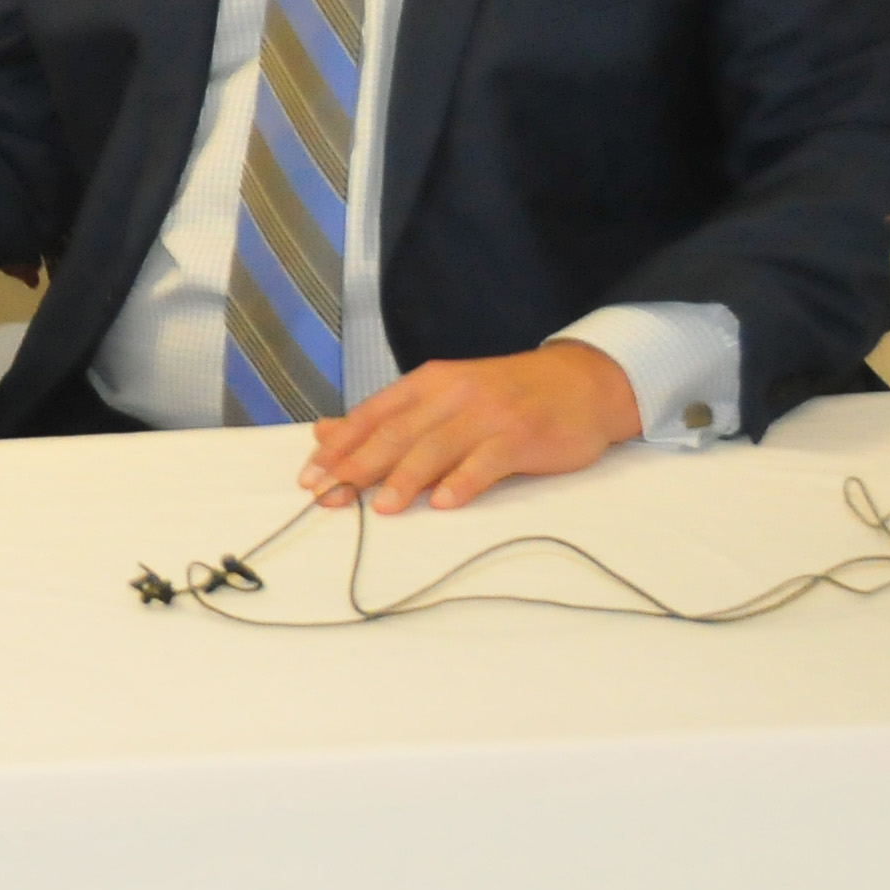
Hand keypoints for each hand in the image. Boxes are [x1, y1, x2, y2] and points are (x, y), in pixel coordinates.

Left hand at [300, 341, 643, 514]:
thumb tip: (324, 432)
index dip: (340, 446)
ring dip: (407, 478)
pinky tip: (444, 503)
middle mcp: (452, 394)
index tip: (309, 476)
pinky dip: (464, 482)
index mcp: (428, 382)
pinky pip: (487, 461)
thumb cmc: (504, 395)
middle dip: (358, 466)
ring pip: (437, 447)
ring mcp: (487, 414)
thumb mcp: (442, 395)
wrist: (580, 383)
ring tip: (381, 507)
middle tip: (328, 496)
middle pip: (397, 432)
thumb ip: (388, 416)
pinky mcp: (520, 436)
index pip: (373, 414)